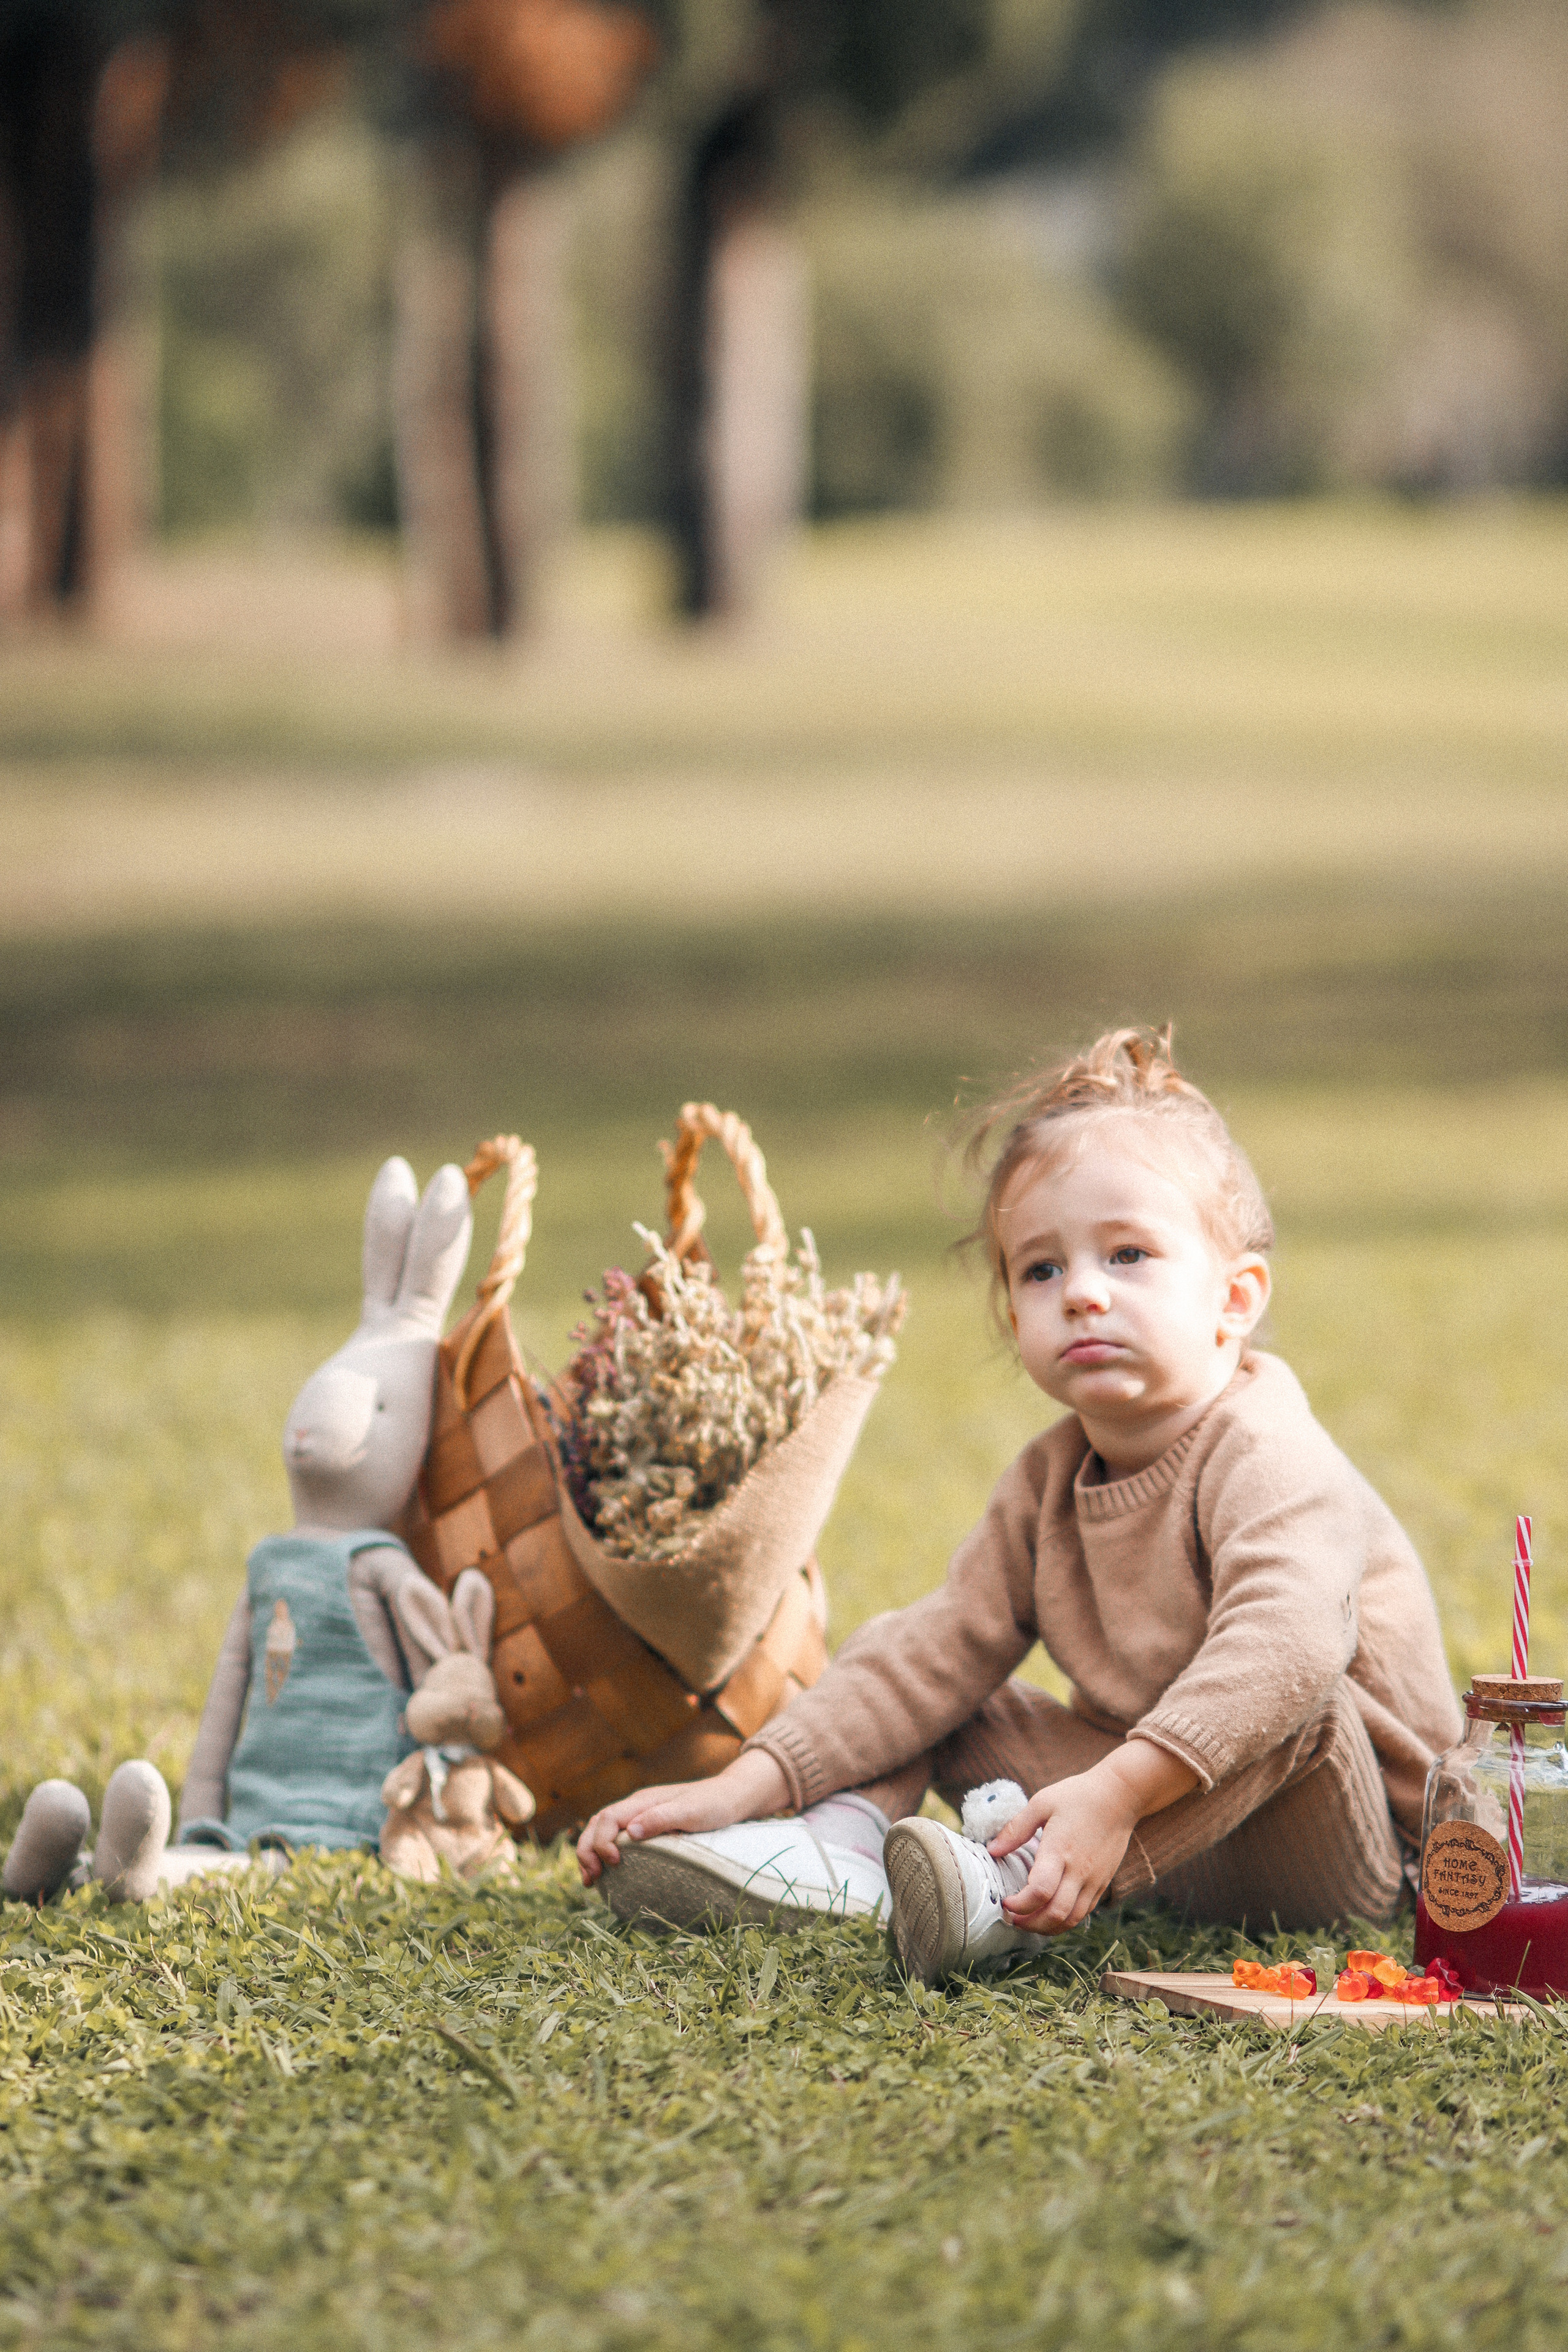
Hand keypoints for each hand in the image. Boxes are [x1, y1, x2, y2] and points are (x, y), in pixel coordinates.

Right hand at [576, 1750, 790, 1884]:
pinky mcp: (647, 1827)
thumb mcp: (691, 1811)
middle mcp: (636, 1807)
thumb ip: (661, 1818)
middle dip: (587, 1850)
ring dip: (591, 1853)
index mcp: (642, 1801)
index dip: (602, 1841)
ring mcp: (640, 1816)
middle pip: (598, 1824)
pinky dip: (604, 1854)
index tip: (613, 1863)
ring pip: (603, 1831)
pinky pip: (616, 1838)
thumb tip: (630, 1833)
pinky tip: (607, 1873)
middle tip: (590, 1879)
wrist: (731, 1798)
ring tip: (590, 1881)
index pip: (607, 1819)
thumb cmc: (713, 1805)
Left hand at [988, 1740, 1197, 1934]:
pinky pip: (1084, 1911)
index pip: (1040, 1891)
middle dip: (1030, 1924)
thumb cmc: (1078, 1796)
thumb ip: (1016, 1829)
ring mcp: (1094, 1879)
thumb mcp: (1042, 1803)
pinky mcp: (1103, 1882)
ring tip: (1029, 1921)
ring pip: (1072, 1919)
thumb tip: (992, 1850)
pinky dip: (1065, 1920)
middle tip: (1013, 1918)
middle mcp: (1079, 1871)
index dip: (1020, 1905)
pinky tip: (1051, 1913)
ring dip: (1048, 1927)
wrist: (1120, 1796)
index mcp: (1060, 1850)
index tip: (1005, 1902)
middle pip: (1056, 1914)